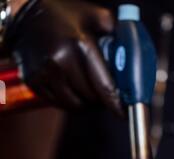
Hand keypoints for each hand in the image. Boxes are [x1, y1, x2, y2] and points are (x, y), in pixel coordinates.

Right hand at [4, 0, 122, 113]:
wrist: (25, 16)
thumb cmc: (64, 16)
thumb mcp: (93, 16)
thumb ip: (116, 32)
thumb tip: (133, 56)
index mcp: (80, 44)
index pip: (104, 86)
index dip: (116, 104)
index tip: (123, 113)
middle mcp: (61, 60)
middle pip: (90, 99)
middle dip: (101, 101)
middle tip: (106, 96)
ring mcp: (45, 72)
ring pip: (75, 105)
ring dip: (86, 104)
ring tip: (90, 93)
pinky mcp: (34, 81)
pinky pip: (59, 103)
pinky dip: (70, 101)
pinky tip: (73, 90)